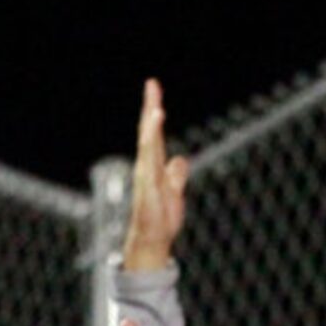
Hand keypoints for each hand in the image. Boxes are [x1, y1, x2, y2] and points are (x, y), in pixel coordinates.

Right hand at [120, 78, 189, 274]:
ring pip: (148, 143)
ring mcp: (145, 175)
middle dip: (150, 107)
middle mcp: (146, 166)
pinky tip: (154, 125)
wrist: (153, 241)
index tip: (155, 91)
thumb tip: (180, 160)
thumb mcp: (174, 192)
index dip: (154, 113)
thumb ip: (176, 175)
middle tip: (152, 84)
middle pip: (148, 131)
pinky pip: (149, 159)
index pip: (154, 135)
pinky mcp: (147, 184)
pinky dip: (151, 140)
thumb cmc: (161, 220)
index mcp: (153, 166)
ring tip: (156, 104)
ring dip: (151, 123)